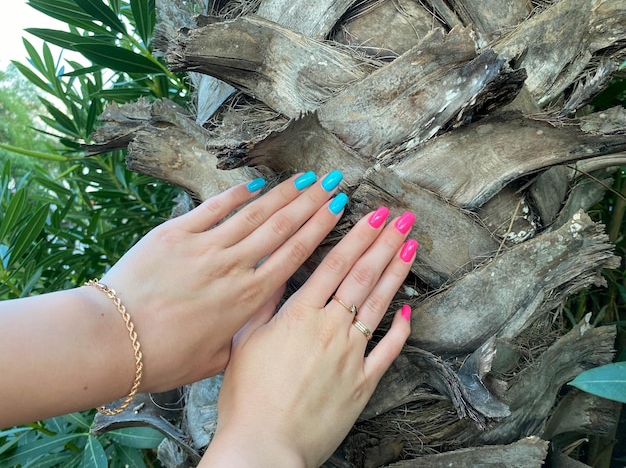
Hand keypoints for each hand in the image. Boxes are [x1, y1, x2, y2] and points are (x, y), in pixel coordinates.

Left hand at [94, 170, 347, 391]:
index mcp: (248, 298)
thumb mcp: (216, 358)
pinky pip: (213, 208)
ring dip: (283, 193)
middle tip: (333, 179)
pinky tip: (255, 183)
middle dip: (312, 201)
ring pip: (254, 214)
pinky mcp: (176, 234)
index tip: (338, 206)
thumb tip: (257, 324)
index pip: (295, 254)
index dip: (320, 226)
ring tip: (306, 177)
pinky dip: (236, 194)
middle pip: (282, 227)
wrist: (113, 342)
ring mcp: (205, 247)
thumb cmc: (164, 357)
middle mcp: (233, 267)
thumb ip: (242, 337)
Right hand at [202, 207, 417, 466]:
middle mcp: (330, 328)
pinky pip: (387, 351)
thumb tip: (277, 270)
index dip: (358, 236)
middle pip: (363, 276)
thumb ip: (264, 304)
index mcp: (300, 314)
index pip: (335, 264)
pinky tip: (409, 311)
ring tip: (411, 246)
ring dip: (396, 273)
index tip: (375, 214)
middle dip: (384, 243)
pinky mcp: (363, 382)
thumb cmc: (247, 396)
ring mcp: (351, 355)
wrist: (264, 445)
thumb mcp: (244, 342)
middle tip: (403, 218)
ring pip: (379, 305)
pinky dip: (400, 331)